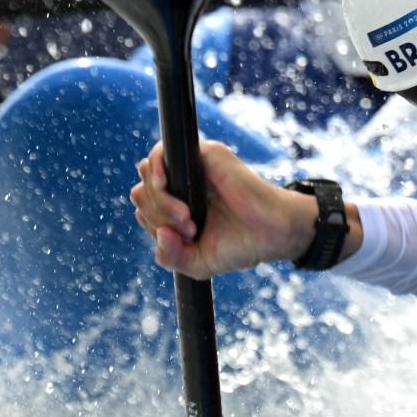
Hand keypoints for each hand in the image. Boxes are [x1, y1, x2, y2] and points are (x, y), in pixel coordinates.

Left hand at [130, 140, 358, 279]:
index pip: (144, 208)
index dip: (153, 225)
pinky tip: (167, 188)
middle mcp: (183, 185)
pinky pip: (162, 155)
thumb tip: (159, 234)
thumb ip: (170, 256)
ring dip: (162, 204)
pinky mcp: (204, 154)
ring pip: (149, 176)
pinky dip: (157, 173)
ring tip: (190, 222)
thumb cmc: (239, 246)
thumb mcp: (197, 262)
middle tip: (190, 231)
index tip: (181, 240)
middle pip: (143, 193)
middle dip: (159, 217)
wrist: (272, 234)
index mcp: (179, 206)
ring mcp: (193, 169)